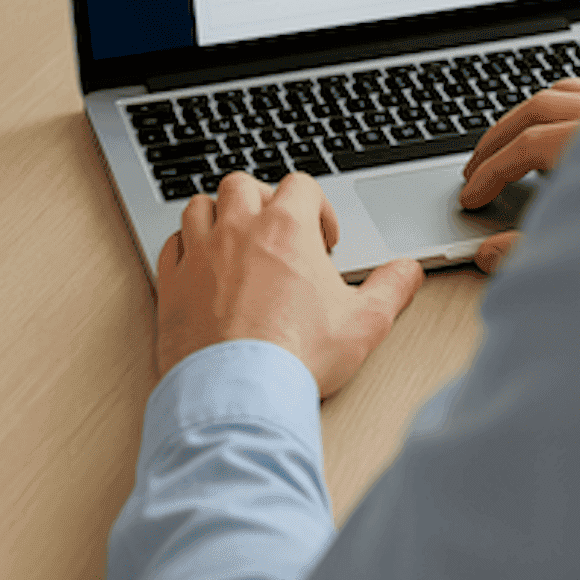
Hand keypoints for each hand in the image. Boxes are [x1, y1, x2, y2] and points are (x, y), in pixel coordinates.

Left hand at [156, 170, 424, 398]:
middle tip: (276, 233)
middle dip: (262, 201)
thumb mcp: (364, 322)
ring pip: (200, 206)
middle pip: (244, 185)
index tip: (321, 240)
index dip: (317, 206)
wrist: (239, 395)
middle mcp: (239, 230)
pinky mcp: (172, 284)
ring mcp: (200, 254)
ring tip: (235, 241)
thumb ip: (392, 288)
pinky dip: (185, 247)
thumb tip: (408, 270)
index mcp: (286, 228)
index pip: (300, 184)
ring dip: (219, 216)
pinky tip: (200, 267)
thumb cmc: (297, 357)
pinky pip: (172, 244)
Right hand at [460, 78, 579, 273]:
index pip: (528, 147)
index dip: (492, 173)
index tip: (471, 198)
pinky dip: (560, 105)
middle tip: (473, 169)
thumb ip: (536, 252)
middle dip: (498, 139)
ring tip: (504, 144)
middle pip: (539, 109)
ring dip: (525, 116)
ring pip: (563, 93)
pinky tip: (554, 129)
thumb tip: (488, 254)